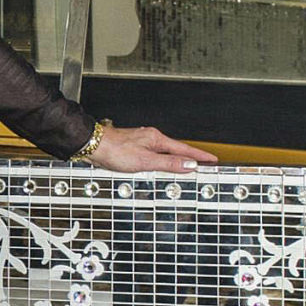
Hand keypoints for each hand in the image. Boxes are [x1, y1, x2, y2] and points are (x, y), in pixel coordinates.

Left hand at [85, 124, 218, 173]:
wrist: (93, 146)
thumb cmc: (115, 151)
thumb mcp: (145, 161)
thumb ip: (168, 163)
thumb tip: (189, 165)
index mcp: (157, 139)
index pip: (185, 149)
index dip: (199, 156)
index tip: (212, 160)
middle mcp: (151, 138)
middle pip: (177, 150)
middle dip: (191, 157)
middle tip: (204, 164)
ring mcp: (143, 142)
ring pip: (166, 152)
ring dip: (177, 159)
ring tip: (187, 167)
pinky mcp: (134, 147)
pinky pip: (156, 154)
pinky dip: (163, 160)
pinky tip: (160, 165)